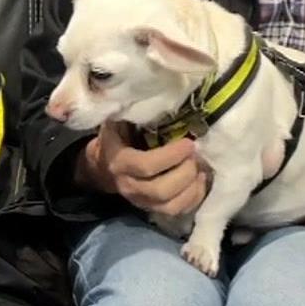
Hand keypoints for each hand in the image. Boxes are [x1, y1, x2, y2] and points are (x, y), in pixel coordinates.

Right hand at [75, 122, 208, 215]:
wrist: (104, 165)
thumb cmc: (117, 136)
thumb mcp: (116, 120)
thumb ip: (130, 112)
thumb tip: (151, 94)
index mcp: (119, 162)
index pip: (145, 166)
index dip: (170, 156)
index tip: (189, 142)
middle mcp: (128, 186)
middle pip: (161, 189)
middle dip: (185, 172)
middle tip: (196, 154)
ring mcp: (141, 201)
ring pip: (170, 205)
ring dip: (192, 187)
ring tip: (201, 167)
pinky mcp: (153, 209)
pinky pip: (177, 211)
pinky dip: (194, 198)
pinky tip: (200, 180)